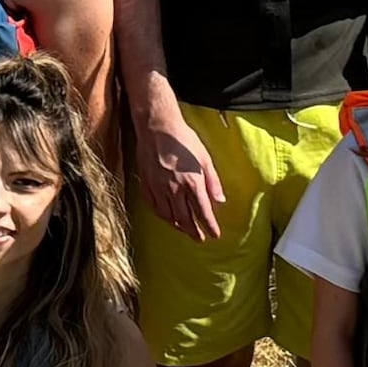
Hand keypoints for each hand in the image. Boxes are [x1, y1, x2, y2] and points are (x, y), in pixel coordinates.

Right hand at [135, 99, 226, 241]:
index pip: (203, 212)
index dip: (210, 226)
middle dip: (194, 231)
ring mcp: (158, 188)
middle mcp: (174, 189)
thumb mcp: (205, 158)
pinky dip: (162, 215)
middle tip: (199, 239)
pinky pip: (154, 206)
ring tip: (184, 230)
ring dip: (178, 226)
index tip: (215, 235)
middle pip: (185, 219)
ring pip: (168, 215)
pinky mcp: (146, 184)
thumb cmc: (183, 140)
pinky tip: (167, 217)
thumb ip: (213, 181)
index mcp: (192, 183)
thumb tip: (220, 200)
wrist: (157, 128)